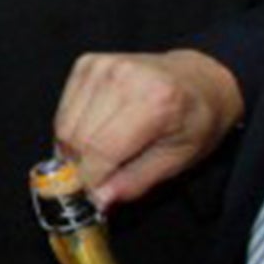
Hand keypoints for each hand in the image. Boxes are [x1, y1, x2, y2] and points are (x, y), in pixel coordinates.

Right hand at [54, 50, 242, 208]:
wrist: (199, 78)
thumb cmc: (195, 120)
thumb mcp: (178, 159)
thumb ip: (137, 181)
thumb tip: (99, 199)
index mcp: (155, 101)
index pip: (101, 148)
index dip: (91, 179)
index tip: (92, 198)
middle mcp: (124, 77)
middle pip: (78, 137)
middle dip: (80, 167)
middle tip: (95, 182)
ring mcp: (102, 66)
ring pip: (65, 124)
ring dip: (73, 150)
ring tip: (95, 160)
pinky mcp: (87, 63)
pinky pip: (64, 108)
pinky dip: (71, 129)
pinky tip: (92, 135)